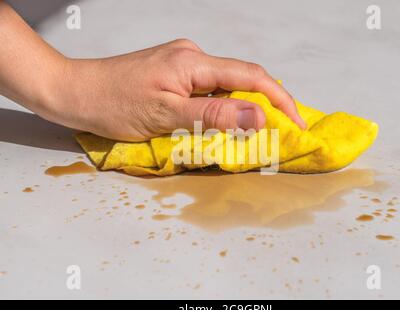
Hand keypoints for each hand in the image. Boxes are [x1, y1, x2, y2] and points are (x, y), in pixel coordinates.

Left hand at [51, 39, 305, 140]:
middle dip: (265, 105)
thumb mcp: (167, 114)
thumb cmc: (113, 104)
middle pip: (241, 79)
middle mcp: (192, 57)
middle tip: (279, 134)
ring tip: (251, 135)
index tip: (297, 124)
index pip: (251, 76)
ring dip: (241, 108)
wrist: (74, 92)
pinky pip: (207, 89)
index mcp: (193, 62)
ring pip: (225, 86)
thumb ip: (214, 114)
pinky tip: (220, 124)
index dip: (280, 100)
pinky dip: (221, 107)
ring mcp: (182, 64)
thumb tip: (259, 115)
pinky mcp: (173, 75)